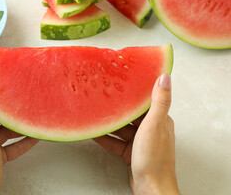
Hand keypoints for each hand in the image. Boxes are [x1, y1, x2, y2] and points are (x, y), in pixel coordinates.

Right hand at [93, 74, 179, 194]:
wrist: (150, 188)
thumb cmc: (154, 158)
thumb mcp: (154, 125)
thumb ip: (159, 101)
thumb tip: (165, 76)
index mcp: (159, 120)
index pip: (145, 101)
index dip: (133, 91)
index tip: (121, 81)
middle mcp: (150, 129)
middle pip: (130, 114)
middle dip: (117, 107)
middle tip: (102, 97)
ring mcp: (140, 142)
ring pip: (121, 128)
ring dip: (109, 123)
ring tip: (95, 114)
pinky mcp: (131, 153)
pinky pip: (115, 141)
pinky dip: (105, 137)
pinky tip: (94, 132)